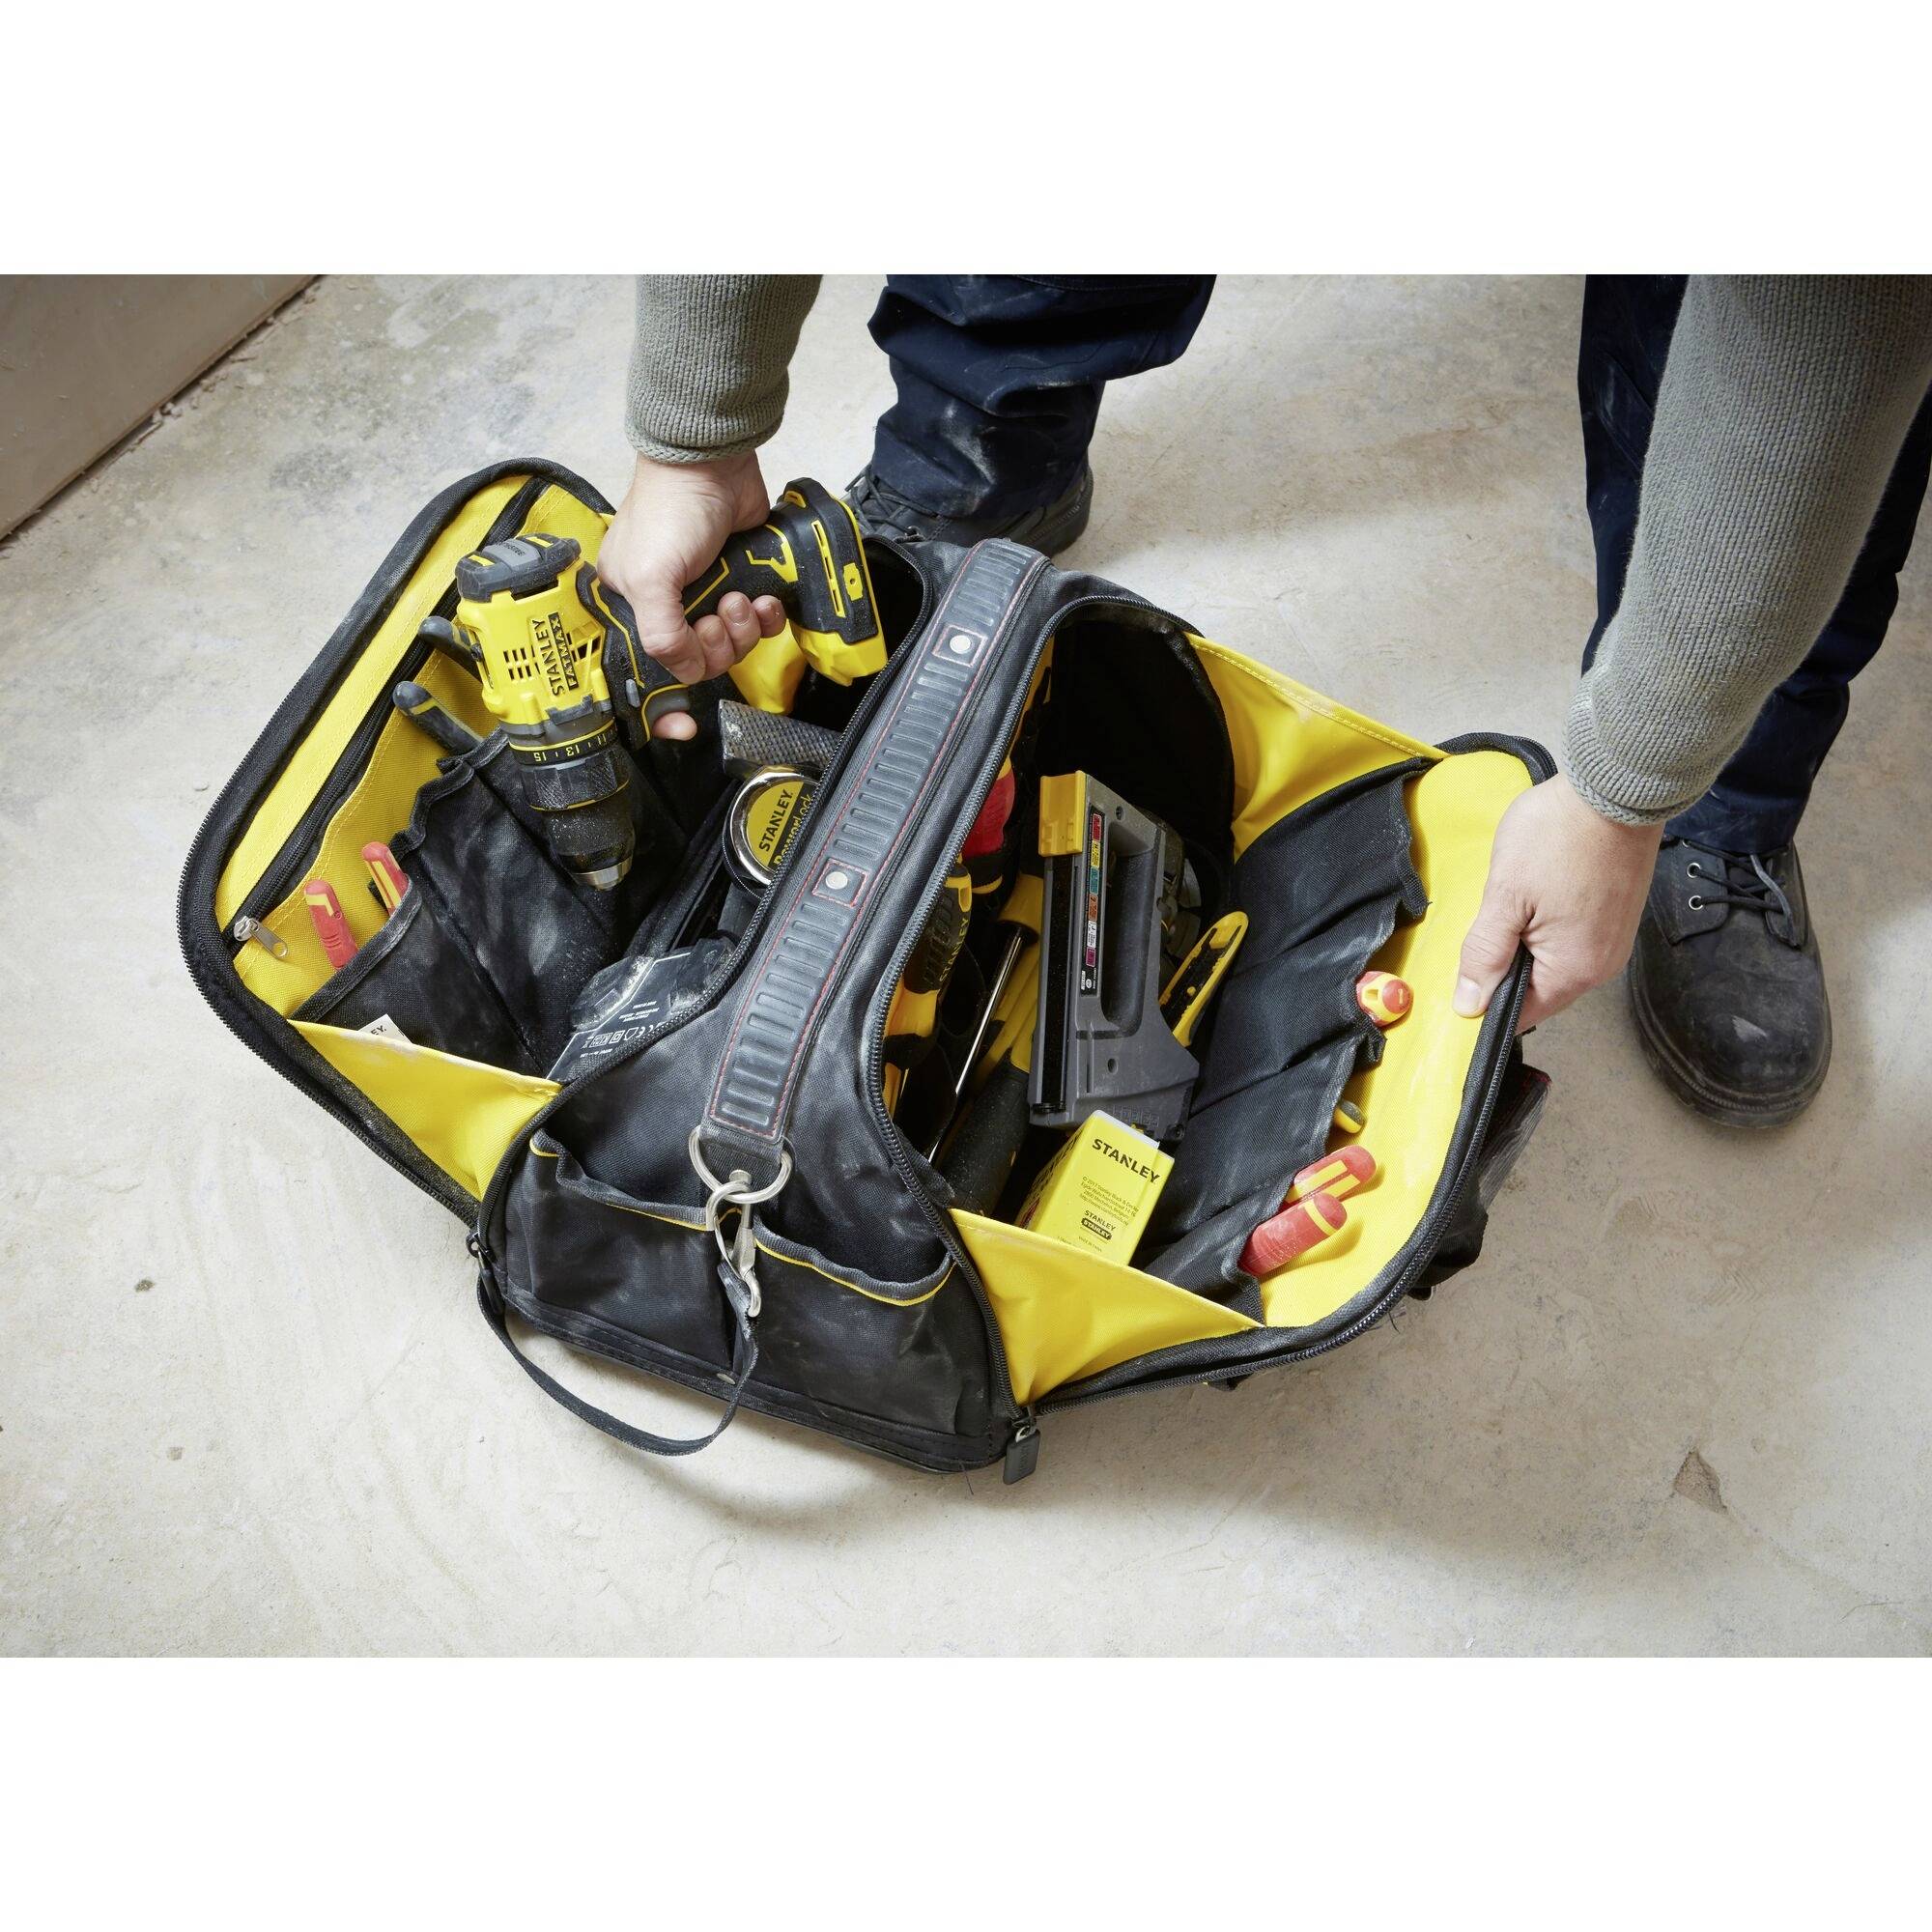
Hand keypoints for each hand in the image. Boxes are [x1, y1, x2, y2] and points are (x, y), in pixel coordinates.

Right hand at [595, 452, 788, 739]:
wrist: (714, 466)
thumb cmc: (670, 508)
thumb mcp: (649, 577)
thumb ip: (662, 635)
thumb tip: (687, 670)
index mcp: (631, 604)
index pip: (644, 670)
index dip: (662, 705)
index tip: (680, 725)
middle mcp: (668, 604)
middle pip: (699, 662)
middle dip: (717, 646)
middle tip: (717, 617)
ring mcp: (706, 593)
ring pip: (733, 645)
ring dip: (744, 630)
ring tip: (740, 599)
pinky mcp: (741, 581)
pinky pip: (759, 623)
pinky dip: (766, 617)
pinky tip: (762, 599)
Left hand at [1455, 773, 1662, 1031]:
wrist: (1616, 787)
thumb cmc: (1559, 836)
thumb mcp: (1505, 896)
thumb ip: (1485, 954)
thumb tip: (1469, 1006)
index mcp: (1575, 971)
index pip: (1521, 1015)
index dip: (1485, 1004)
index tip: (1461, 981)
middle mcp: (1602, 964)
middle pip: (1539, 988)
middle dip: (1505, 968)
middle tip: (1486, 924)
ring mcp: (1614, 939)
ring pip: (1554, 961)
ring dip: (1525, 944)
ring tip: (1513, 903)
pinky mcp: (1618, 915)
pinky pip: (1573, 939)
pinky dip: (1547, 927)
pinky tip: (1536, 895)